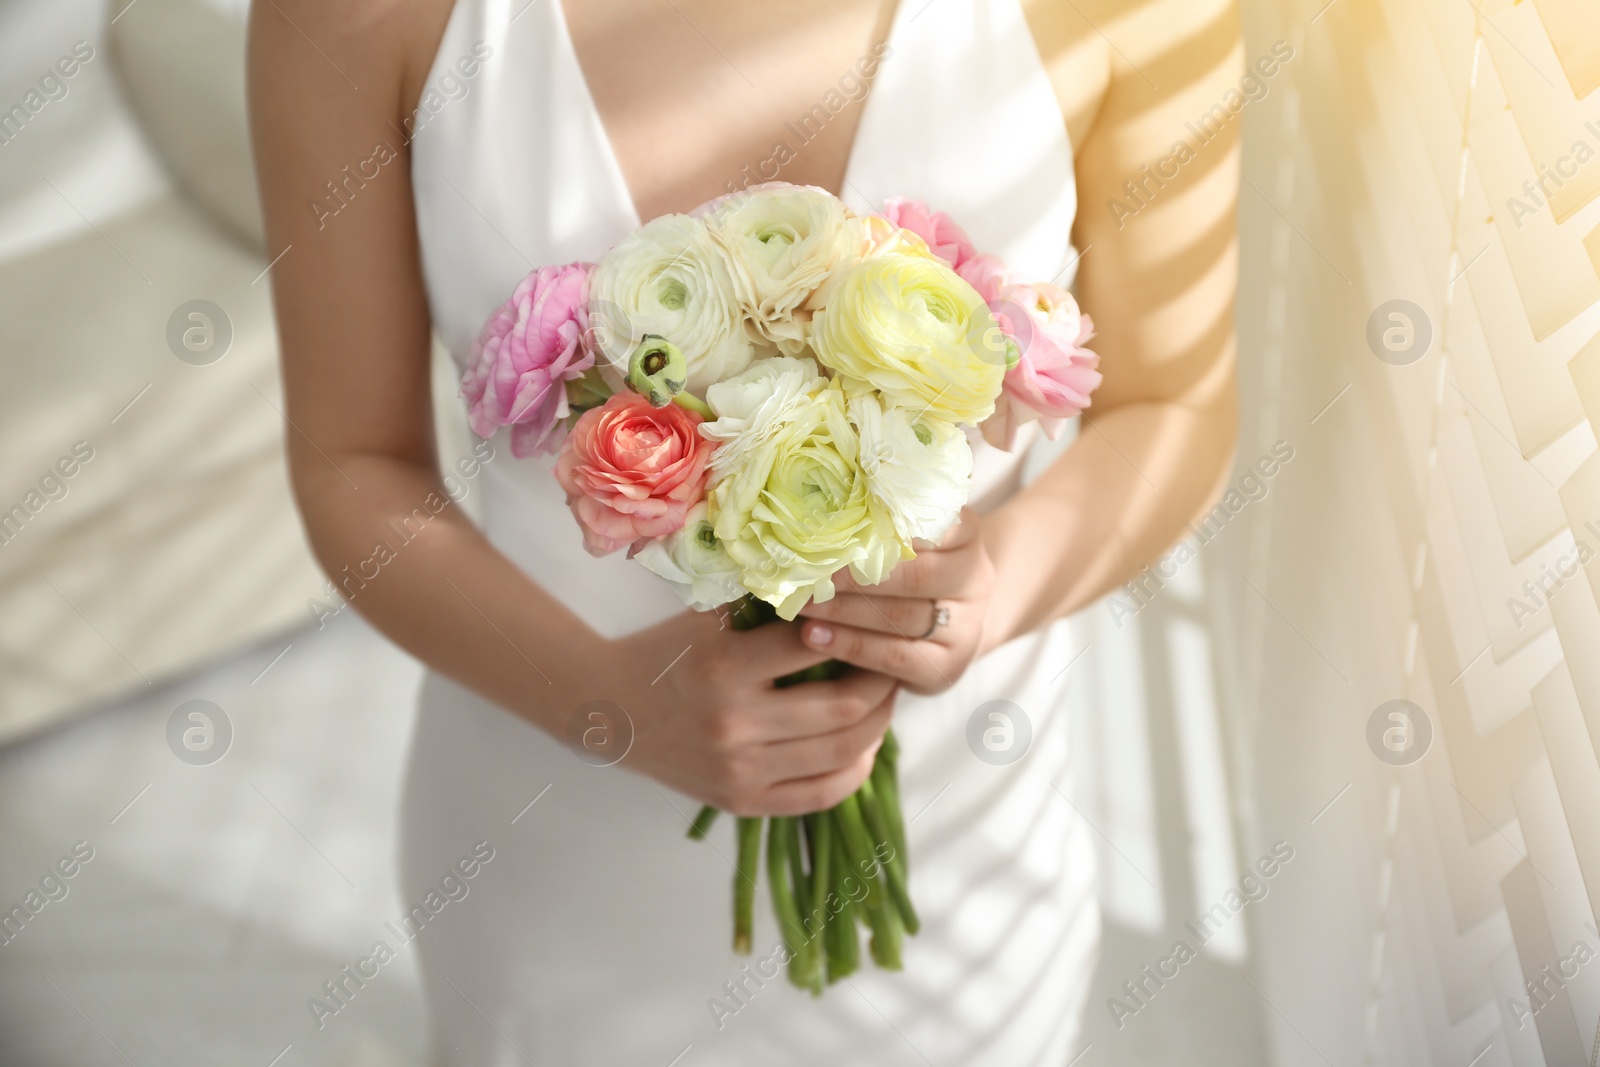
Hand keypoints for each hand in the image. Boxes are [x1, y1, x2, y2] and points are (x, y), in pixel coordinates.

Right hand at [593, 608, 898, 816]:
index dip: (857, 631)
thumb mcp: (706, 617)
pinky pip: (821, 795)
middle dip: (882, 682)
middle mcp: (734, 723)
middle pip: (845, 706)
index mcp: (724, 666)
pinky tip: (864, 747)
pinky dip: (855, 771)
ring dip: (878, 724)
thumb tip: (840, 587)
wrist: (608, 709)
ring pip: (843, 751)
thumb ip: (765, 604)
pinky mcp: (741, 801)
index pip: (816, 645)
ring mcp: (739, 769)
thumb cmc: (664, 653)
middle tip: (892, 662)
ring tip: (883, 700)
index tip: (874, 622)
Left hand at [796, 508, 993, 694]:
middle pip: (916, 575)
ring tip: (804, 604)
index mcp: (967, 535)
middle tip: (810, 572)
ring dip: (845, 610)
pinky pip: (896, 656)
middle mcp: (977, 579)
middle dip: (857, 575)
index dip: (882, 527)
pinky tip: (815, 636)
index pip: (929, 524)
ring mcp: (967, 627)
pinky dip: (851, 646)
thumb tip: (824, 494)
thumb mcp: (908, 537)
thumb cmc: (911, 568)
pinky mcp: (948, 667)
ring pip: (902, 617)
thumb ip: (881, 519)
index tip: (835, 527)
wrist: (950, 624)